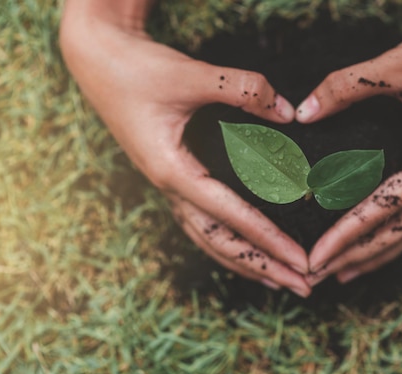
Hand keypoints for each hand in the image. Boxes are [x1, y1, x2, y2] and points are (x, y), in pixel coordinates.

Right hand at [59, 0, 310, 295]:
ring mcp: (169, 186)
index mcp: (173, 172)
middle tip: (304, 287)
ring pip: (209, 239)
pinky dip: (227, 241)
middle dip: (264, 267)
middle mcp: (171, 188)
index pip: (232, 218)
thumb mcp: (190, 75)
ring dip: (246, 262)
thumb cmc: (136, 68)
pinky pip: (202, 221)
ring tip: (278, 280)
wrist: (97, 59)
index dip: (270, 242)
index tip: (302, 262)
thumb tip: (288, 112)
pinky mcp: (172, 176)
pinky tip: (243, 246)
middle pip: (222, 243)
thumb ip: (242, 90)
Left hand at [296, 0, 401, 283]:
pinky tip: (376, 245)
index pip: (386, 210)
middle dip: (355, 256)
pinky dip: (394, 235)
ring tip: (341, 275)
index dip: (347, 236)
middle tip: (314, 276)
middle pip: (398, 232)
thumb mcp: (401, 64)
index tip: (315, 257)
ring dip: (375, 254)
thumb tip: (303, 113)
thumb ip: (350, 86)